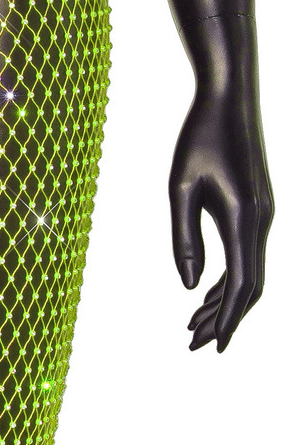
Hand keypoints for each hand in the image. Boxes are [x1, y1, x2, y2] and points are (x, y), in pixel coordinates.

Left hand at [169, 87, 272, 351]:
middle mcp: (262, 221)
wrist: (228, 98)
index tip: (213, 346)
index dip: (227, 318)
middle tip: (194, 344)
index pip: (240, 284)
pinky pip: (246, 254)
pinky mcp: (257, 208)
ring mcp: (263, 215)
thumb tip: (187, 287)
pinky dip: (228, 278)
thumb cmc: (199, 139)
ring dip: (223, 300)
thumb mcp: (180, 188)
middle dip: (223, 317)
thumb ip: (184, 239)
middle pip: (248, 285)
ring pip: (249, 271)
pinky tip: (205, 290)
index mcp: (244, 220)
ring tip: (194, 325)